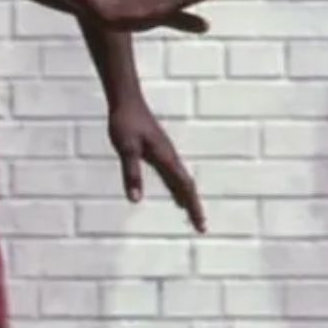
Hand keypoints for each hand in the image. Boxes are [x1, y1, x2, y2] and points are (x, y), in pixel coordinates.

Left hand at [108, 99, 204, 232]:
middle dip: (194, 206)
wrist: (127, 100)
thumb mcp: (126, 149)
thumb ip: (131, 174)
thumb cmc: (125, 123)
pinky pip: (173, 174)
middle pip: (187, 186)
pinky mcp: (159, 150)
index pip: (184, 187)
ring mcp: (166, 153)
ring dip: (188, 198)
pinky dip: (178, 188)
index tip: (201, 225)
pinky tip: (176, 195)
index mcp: (165, 158)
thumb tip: (135, 199)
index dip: (193, 207)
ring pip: (182, 180)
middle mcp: (170, 157)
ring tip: (192, 214)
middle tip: (201, 226)